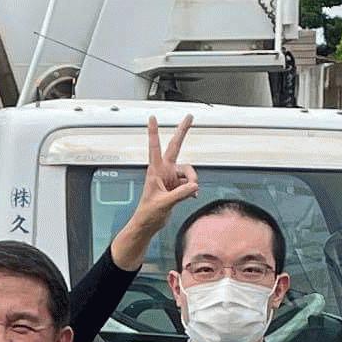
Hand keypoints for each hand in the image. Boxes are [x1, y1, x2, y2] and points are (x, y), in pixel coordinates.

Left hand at [112, 114, 197, 266]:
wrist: (148, 224)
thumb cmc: (148, 213)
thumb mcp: (164, 203)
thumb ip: (180, 194)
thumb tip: (194, 186)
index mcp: (156, 170)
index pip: (155, 147)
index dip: (154, 132)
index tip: (152, 118)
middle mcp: (164, 171)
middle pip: (176, 146)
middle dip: (183, 131)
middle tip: (190, 117)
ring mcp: (171, 177)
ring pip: (189, 172)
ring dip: (192, 181)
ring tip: (190, 192)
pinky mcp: (177, 186)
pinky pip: (190, 183)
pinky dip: (192, 189)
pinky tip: (191, 195)